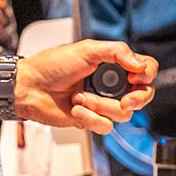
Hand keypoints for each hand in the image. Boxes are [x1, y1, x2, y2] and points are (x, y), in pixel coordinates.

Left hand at [16, 39, 155, 134]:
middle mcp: (112, 85)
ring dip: (101, 106)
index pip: (145, 69)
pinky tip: (75, 109)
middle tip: (126, 100)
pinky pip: (105, 126)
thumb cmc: (52, 65)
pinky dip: (90, 118)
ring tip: (80, 97)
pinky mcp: (91, 120)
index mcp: (113, 65)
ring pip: (123, 114)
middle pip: (143, 96)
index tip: (135, 77)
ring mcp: (102, 103)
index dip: (146, 74)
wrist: (29, 87)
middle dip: (137, 99)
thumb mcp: (87, 50)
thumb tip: (139, 64)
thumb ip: (117, 52)